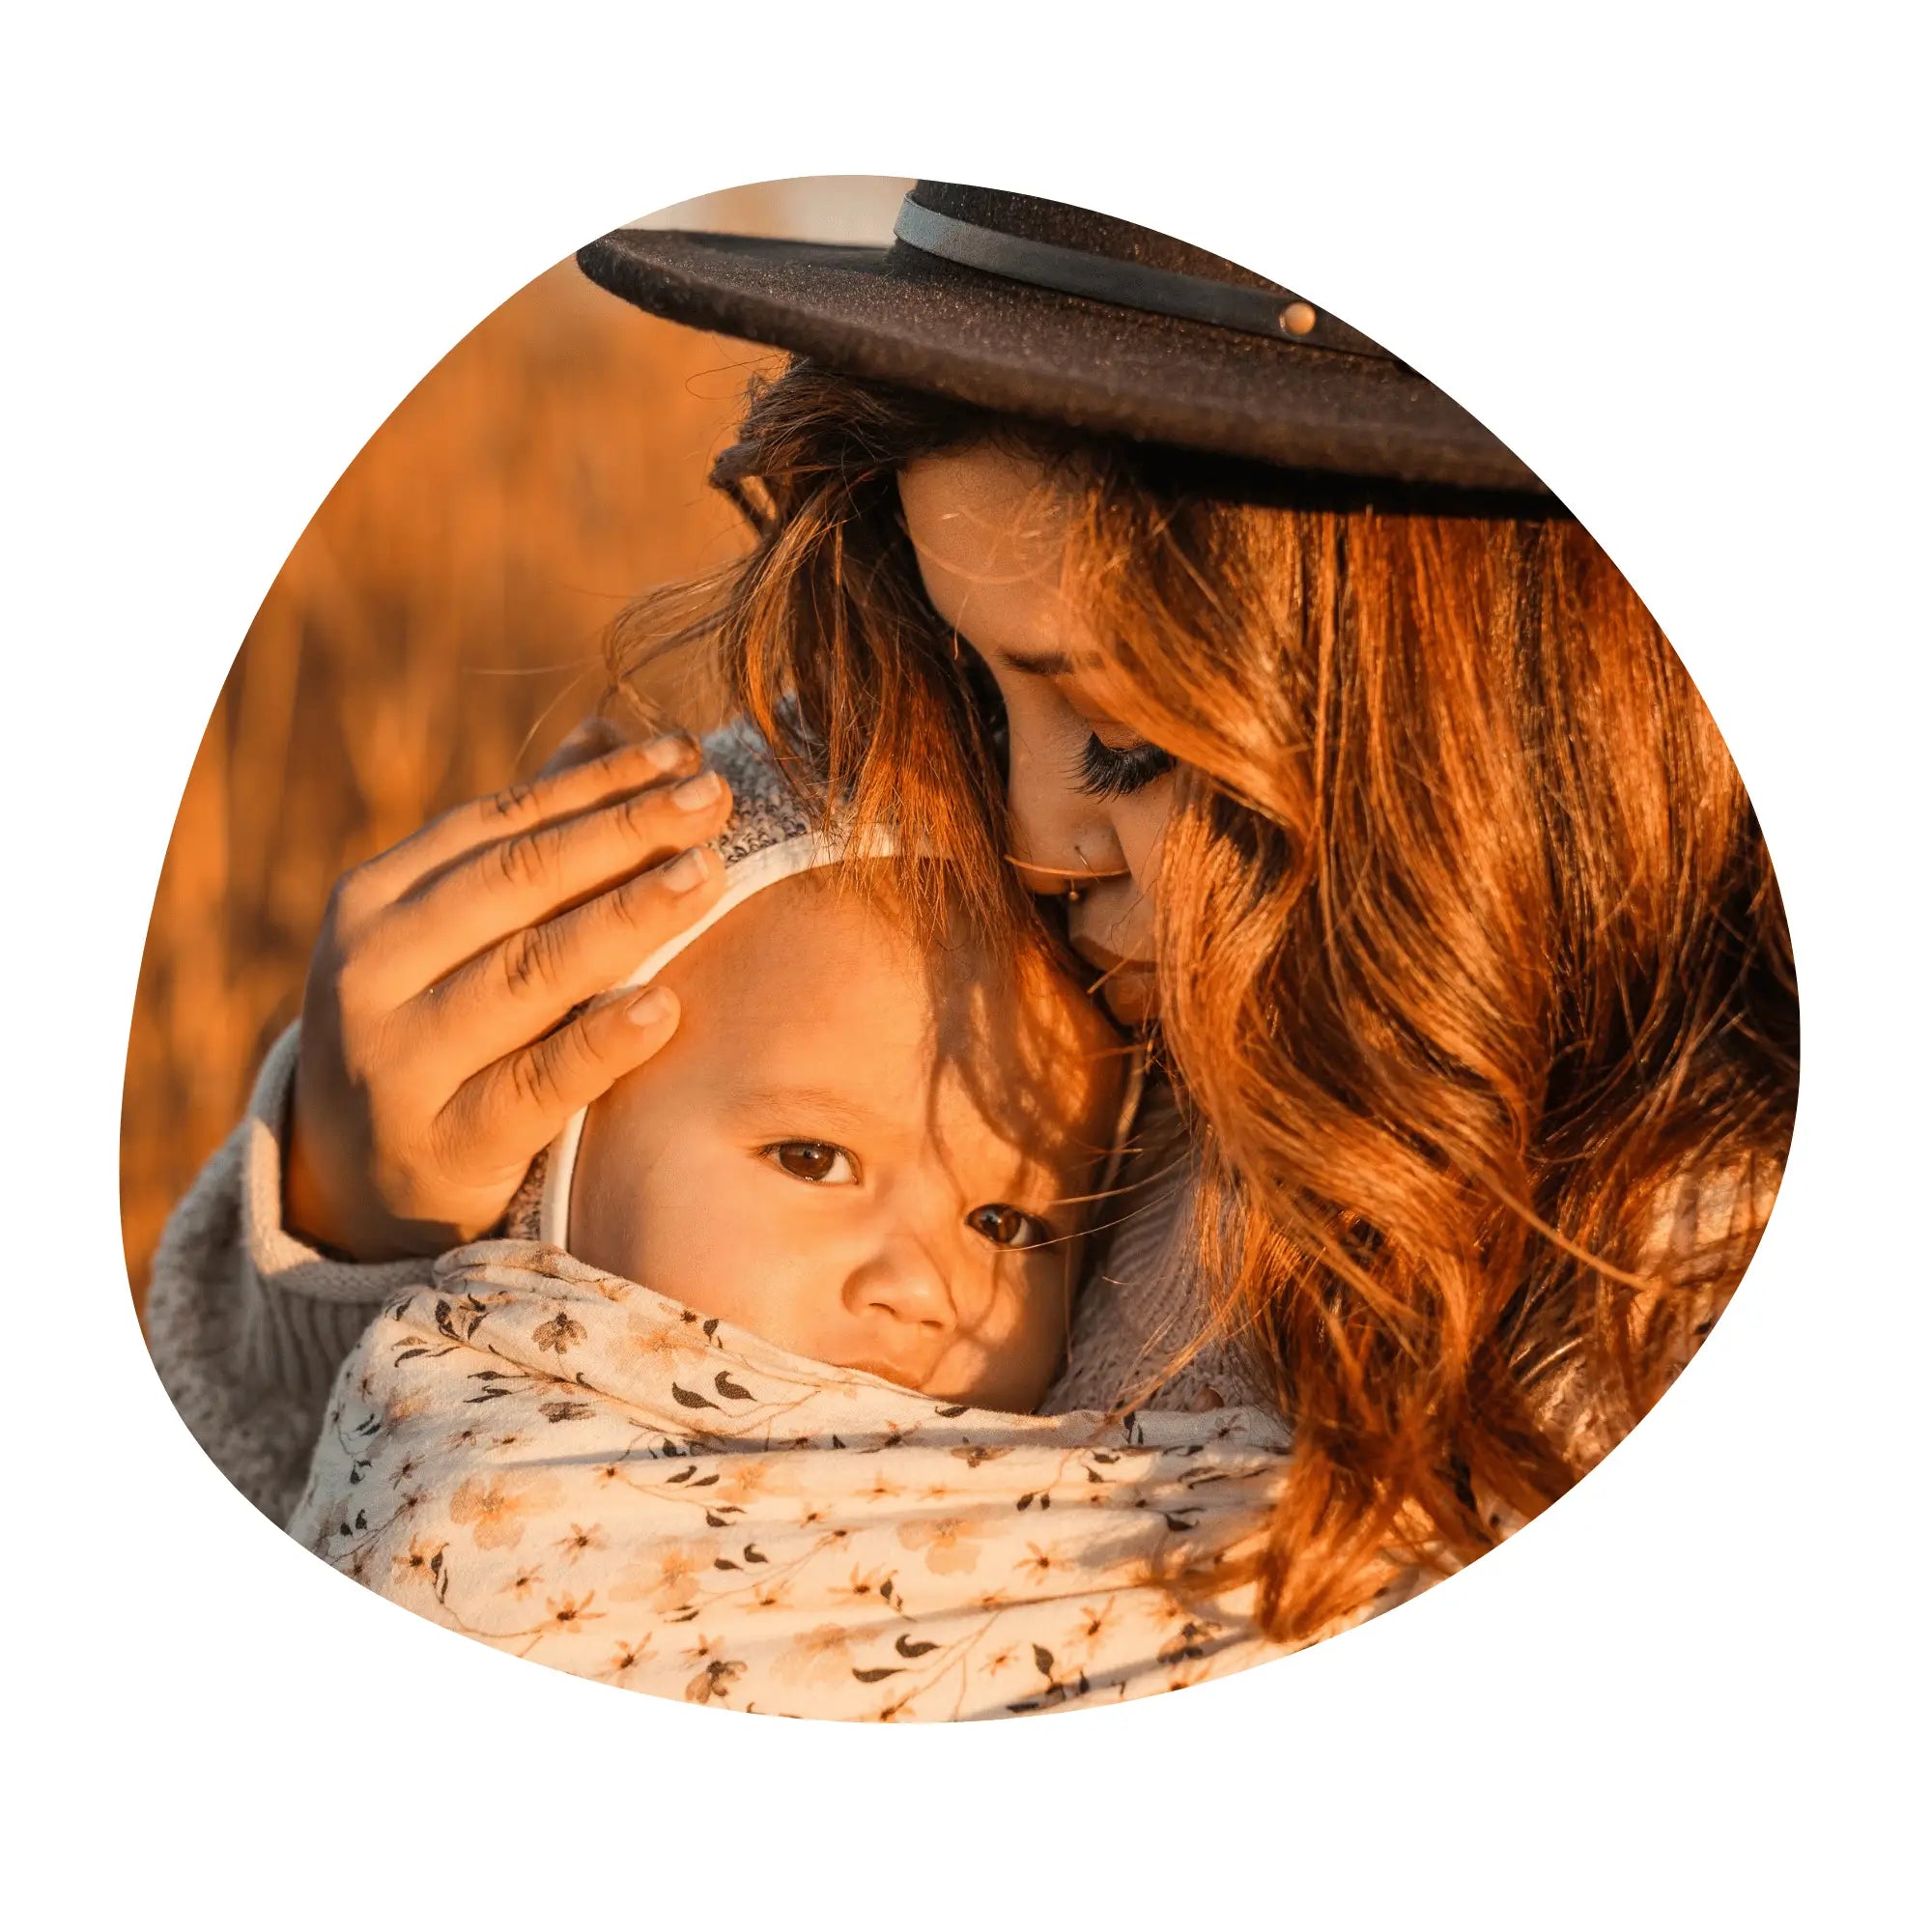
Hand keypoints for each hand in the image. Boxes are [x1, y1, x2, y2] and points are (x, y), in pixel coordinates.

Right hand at [283, 720, 731, 1259]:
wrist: (354, 1180)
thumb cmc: (430, 1024)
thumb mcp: (447, 932)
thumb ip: (520, 839)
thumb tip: (607, 730)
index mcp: (373, 900)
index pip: (501, 823)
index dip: (598, 785)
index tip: (684, 753)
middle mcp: (370, 972)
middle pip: (518, 885)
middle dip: (626, 834)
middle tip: (714, 799)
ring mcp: (399, 1061)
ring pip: (530, 974)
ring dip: (627, 918)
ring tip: (707, 873)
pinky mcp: (442, 1144)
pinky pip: (537, 1085)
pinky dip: (602, 1044)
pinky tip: (667, 1007)